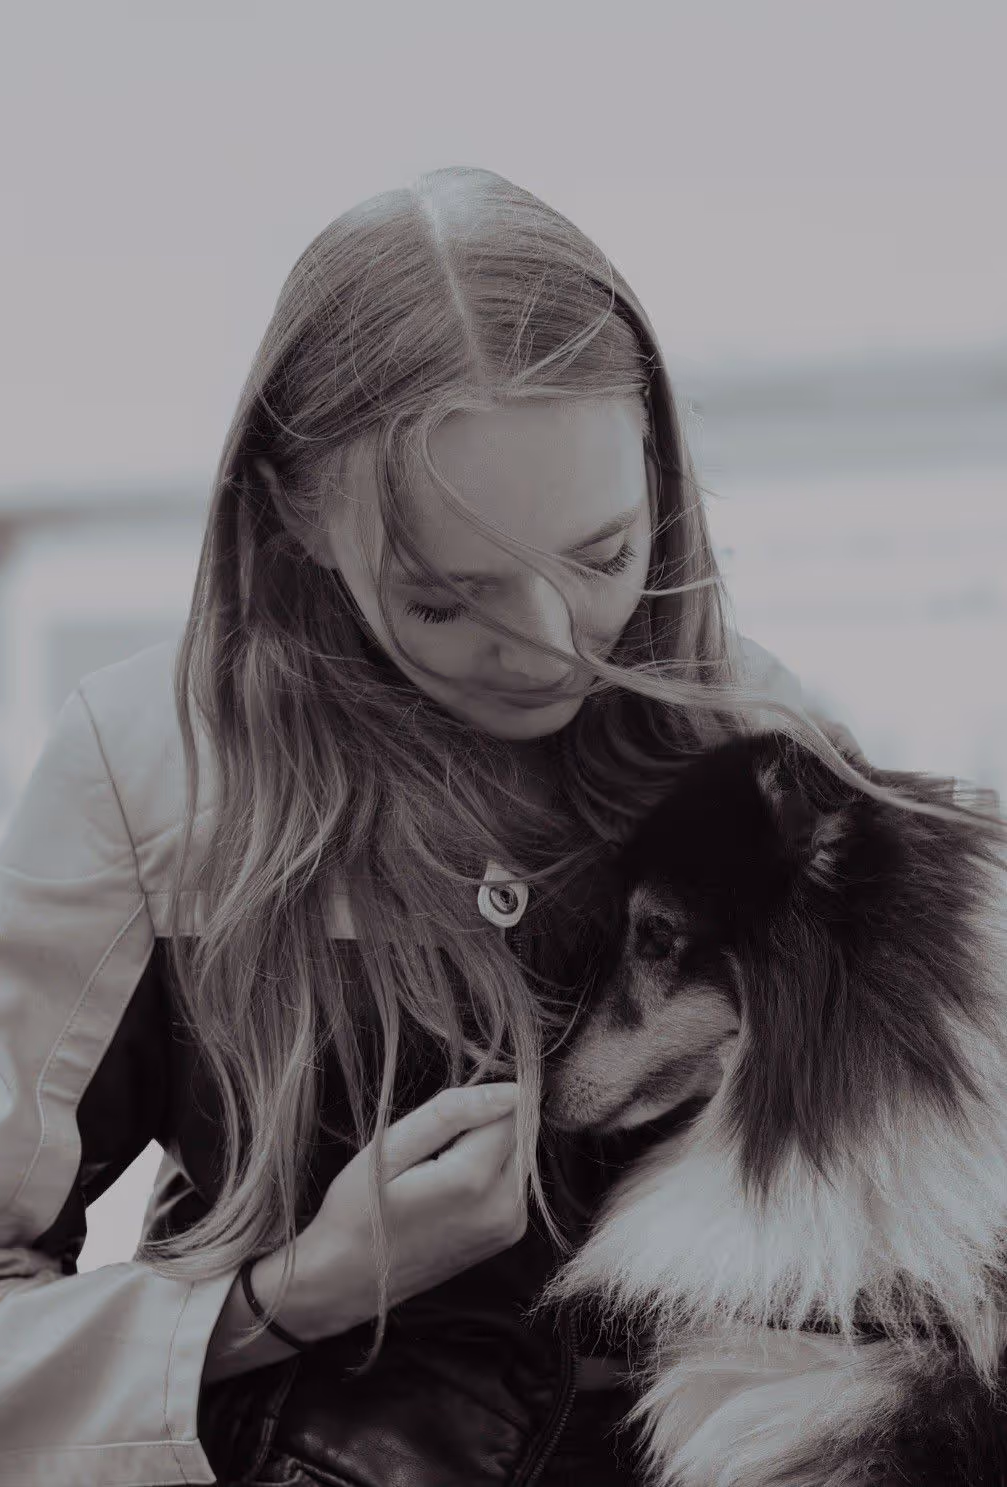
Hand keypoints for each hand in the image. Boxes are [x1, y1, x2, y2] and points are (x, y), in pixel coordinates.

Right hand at [291, 1083, 527, 1336]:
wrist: (348, 1281)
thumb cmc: (357, 1211)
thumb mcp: (390, 1149)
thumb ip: (451, 1113)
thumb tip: (511, 1091)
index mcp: (473, 1182)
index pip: (510, 1108)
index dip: (475, 1103)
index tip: (437, 1126)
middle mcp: (505, 1208)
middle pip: (518, 1132)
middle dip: (483, 1127)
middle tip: (432, 1151)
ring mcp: (510, 1227)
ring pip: (517, 1153)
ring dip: (486, 1149)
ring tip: (436, 1171)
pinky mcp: (508, 1235)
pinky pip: (512, 1179)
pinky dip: (488, 1171)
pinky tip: (448, 1189)